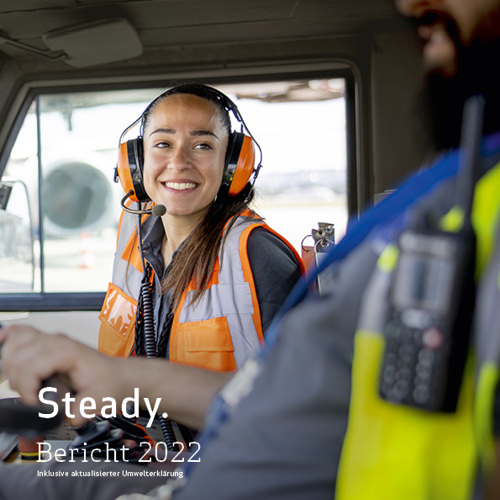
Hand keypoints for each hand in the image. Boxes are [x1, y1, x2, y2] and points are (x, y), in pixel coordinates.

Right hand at [0, 325, 128, 425]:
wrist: (116, 376)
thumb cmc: (109, 383)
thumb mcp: (101, 399)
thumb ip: (84, 408)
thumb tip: (70, 416)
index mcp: (69, 352)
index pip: (31, 366)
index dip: (27, 389)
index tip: (35, 403)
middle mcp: (57, 342)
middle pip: (17, 358)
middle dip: (19, 382)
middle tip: (34, 396)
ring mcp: (51, 340)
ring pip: (14, 347)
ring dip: (12, 368)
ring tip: (27, 384)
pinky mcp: (46, 343)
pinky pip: (19, 334)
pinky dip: (8, 341)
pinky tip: (2, 345)